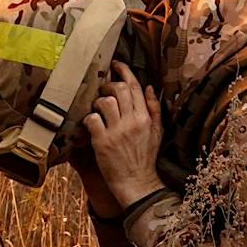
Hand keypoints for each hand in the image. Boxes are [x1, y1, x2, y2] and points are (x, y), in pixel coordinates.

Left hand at [83, 62, 164, 211]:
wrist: (137, 182)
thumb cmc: (145, 157)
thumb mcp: (157, 132)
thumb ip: (154, 108)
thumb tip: (149, 86)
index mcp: (145, 118)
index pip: (135, 86)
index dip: (124, 71)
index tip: (116, 64)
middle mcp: (132, 122)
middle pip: (119, 90)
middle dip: (108, 84)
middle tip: (103, 89)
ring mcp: (117, 131)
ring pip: (104, 102)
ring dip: (98, 102)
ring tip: (99, 109)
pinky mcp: (102, 142)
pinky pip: (92, 119)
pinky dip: (89, 119)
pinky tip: (92, 125)